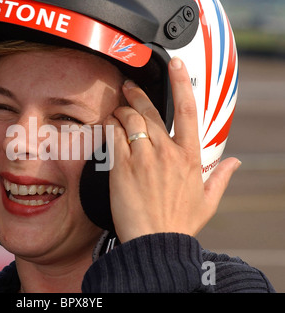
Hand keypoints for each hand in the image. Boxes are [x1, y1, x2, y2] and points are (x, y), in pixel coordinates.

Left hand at [105, 57, 240, 242]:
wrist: (154, 242)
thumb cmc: (179, 223)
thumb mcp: (208, 201)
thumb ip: (221, 177)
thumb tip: (235, 162)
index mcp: (190, 157)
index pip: (188, 111)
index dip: (182, 83)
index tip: (176, 65)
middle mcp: (167, 152)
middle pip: (149, 111)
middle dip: (136, 95)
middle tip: (128, 87)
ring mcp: (143, 158)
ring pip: (129, 120)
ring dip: (120, 111)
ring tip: (116, 110)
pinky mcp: (121, 167)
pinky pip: (114, 136)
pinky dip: (110, 127)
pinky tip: (108, 126)